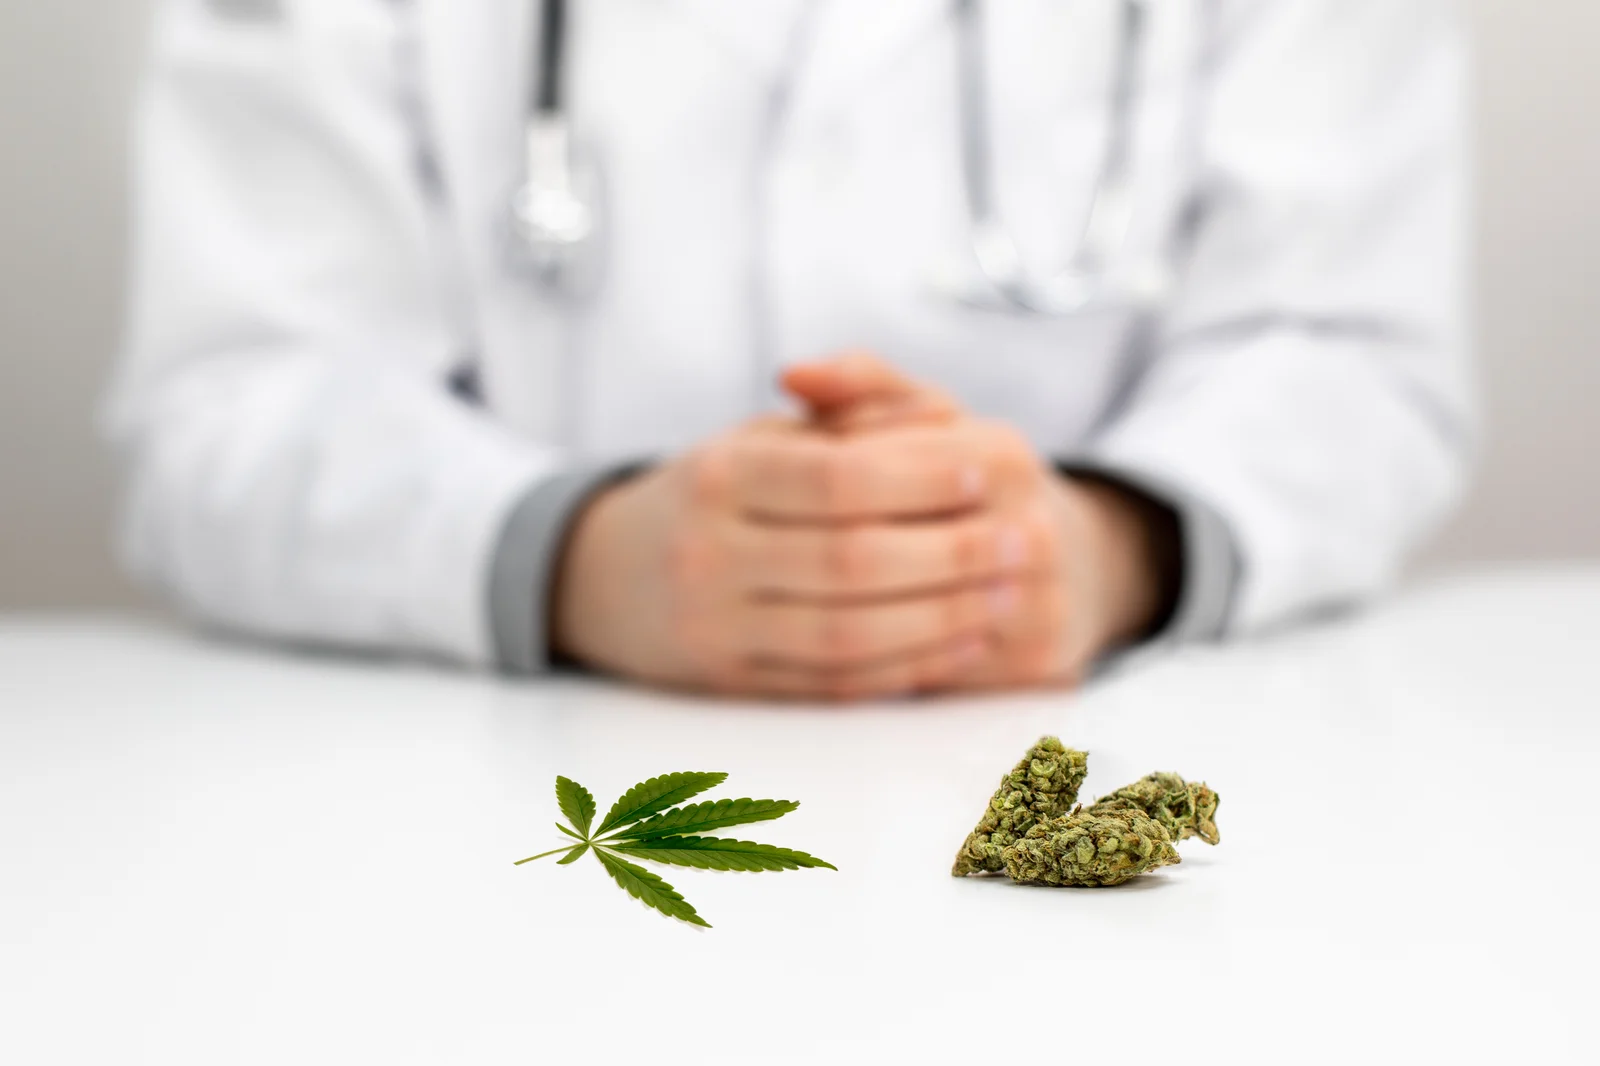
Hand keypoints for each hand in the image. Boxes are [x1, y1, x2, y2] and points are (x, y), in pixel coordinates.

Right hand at [551, 417, 1038, 697]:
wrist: (605, 576)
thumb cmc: (714, 494)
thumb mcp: (760, 436)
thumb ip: (851, 412)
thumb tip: (942, 417)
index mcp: (719, 476)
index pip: (835, 479)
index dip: (918, 480)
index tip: (984, 474)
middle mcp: (708, 555)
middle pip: (850, 564)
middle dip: (949, 556)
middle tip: (1021, 542)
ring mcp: (715, 629)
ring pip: (847, 636)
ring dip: (941, 620)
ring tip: (1003, 595)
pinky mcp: (730, 686)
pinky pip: (832, 686)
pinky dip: (905, 669)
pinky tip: (960, 644)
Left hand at [781, 354, 1178, 690]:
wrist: (1063, 568)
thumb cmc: (969, 483)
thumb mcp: (927, 421)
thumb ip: (862, 388)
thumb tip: (792, 372)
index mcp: (1001, 455)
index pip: (872, 467)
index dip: (804, 484)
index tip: (757, 492)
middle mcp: (1031, 530)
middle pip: (876, 551)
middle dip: (799, 555)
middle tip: (748, 555)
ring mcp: (1036, 605)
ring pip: (896, 623)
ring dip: (816, 615)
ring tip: (763, 597)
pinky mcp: (1031, 668)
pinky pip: (923, 674)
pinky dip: (857, 664)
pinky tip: (808, 647)